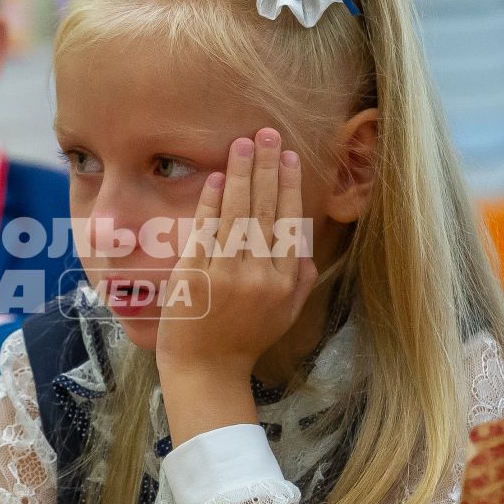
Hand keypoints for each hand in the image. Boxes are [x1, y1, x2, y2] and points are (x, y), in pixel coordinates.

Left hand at [155, 132, 316, 441]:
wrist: (206, 371)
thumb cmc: (244, 341)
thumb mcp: (285, 316)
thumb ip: (300, 282)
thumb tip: (306, 250)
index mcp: (285, 281)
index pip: (291, 222)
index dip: (289, 186)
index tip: (289, 156)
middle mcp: (261, 274)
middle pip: (267, 210)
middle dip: (268, 167)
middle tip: (267, 133)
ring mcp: (228, 274)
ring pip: (239, 214)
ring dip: (242, 174)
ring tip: (244, 144)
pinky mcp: (197, 275)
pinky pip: (207, 230)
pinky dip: (213, 202)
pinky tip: (218, 177)